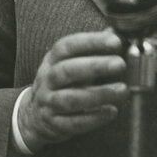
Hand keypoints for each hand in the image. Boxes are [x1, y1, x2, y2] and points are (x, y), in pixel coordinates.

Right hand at [17, 29, 127, 152]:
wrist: (34, 116)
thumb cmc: (61, 86)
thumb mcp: (69, 64)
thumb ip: (91, 49)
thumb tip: (113, 32)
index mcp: (51, 61)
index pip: (67, 46)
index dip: (90, 42)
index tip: (115, 42)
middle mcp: (47, 80)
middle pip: (66, 71)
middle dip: (94, 66)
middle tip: (120, 64)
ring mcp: (48, 103)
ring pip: (70, 99)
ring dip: (98, 94)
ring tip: (122, 90)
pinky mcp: (54, 124)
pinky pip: (73, 123)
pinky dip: (93, 118)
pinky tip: (111, 111)